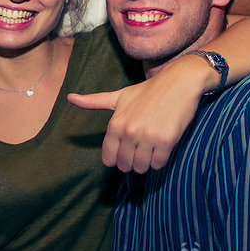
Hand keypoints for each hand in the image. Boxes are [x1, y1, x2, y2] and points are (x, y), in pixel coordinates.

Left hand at [68, 57, 202, 171]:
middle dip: (131, 162)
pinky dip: (160, 160)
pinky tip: (161, 147)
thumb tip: (69, 98)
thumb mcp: (119, 96)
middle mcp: (129, 132)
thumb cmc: (149, 90)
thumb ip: (94, 101)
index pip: (109, 157)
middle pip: (125, 165)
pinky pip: (159, 164)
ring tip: (150, 150)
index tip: (123, 155)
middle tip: (139, 151)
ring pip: (142, 167)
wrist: (180, 82)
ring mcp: (148, 137)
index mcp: (116, 123)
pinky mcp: (166, 141)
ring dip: (146, 163)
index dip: (116, 159)